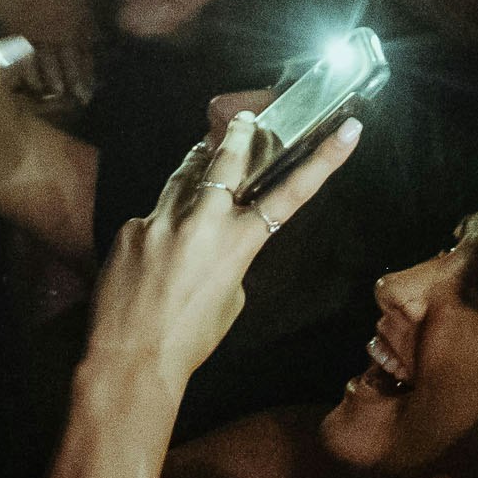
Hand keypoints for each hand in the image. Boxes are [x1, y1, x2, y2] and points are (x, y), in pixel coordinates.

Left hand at [88, 103, 358, 392]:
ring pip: (184, 176)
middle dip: (238, 135)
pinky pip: (151, 215)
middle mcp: (202, 221)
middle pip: (226, 160)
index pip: (291, 194)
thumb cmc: (189, 340)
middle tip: (243, 119)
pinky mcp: (131, 227)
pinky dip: (159, 223)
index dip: (324, 160)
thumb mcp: (230, 299)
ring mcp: (162, 219)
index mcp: (238, 243)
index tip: (347, 130)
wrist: (130, 358)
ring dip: (196, 164)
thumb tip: (216, 238)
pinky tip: (154, 248)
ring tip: (202, 153)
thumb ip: (230, 257)